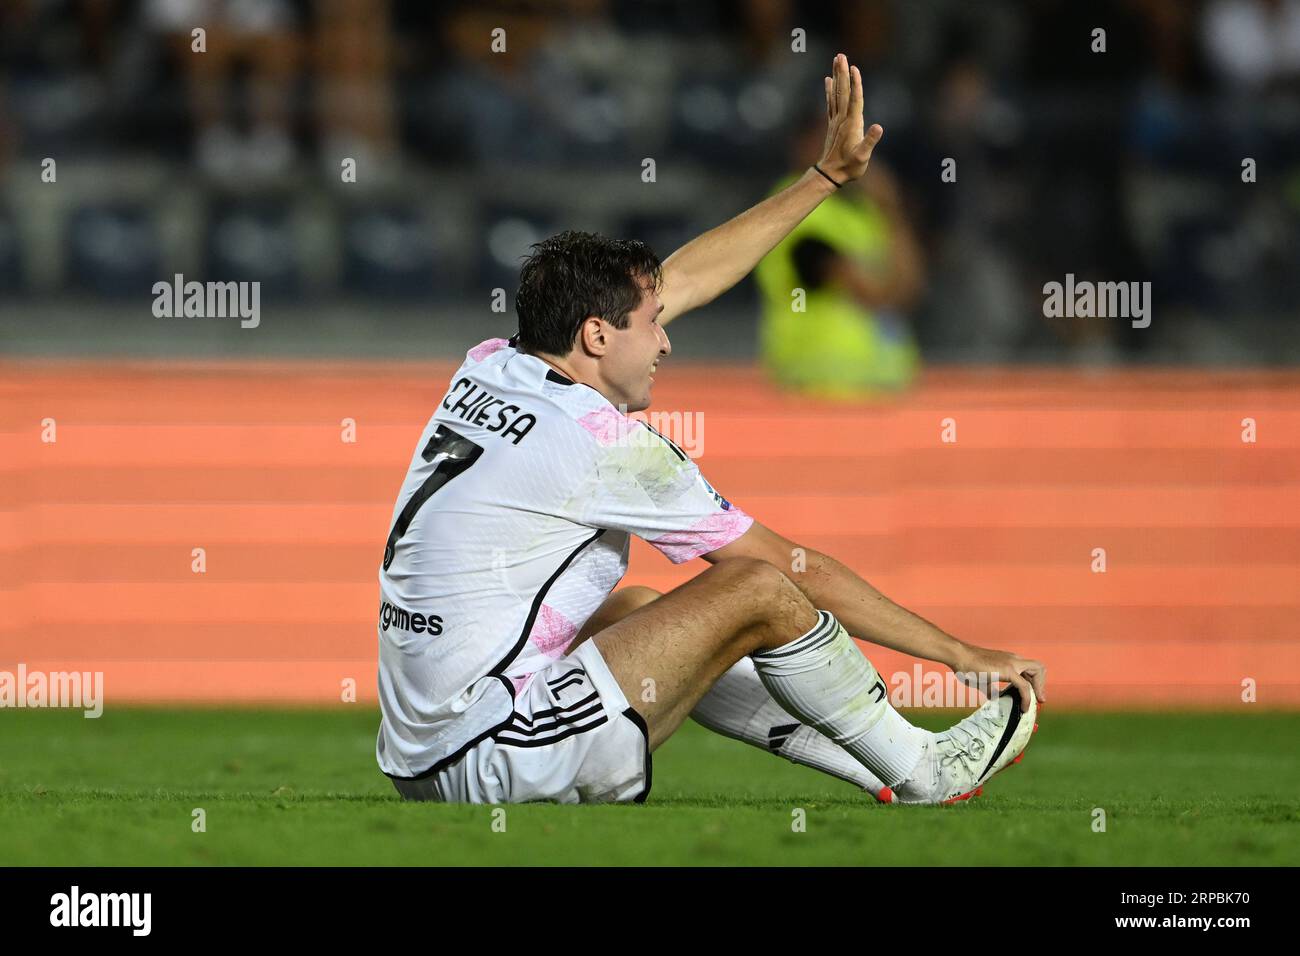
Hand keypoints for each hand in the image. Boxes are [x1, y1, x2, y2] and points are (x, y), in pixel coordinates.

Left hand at [818, 53, 883, 184]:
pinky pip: (830, 103)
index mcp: (852, 124)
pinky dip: (829, 90)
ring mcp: (836, 121)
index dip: (855, 84)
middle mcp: (842, 119)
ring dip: (836, 76)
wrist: (830, 175)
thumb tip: (879, 127)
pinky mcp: (832, 124)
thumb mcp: (863, 157)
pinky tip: (828, 80)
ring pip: (836, 94)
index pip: (855, 99)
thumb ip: (870, 142)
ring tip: (836, 60)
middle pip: (843, 91)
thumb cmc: (849, 167)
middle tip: (840, 55)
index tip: (854, 68)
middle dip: (842, 73)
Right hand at [947, 642, 1046, 713]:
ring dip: (1038, 688)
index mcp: (1008, 660)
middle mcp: (1013, 659)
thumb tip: (993, 697)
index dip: (1033, 682)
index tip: (1033, 694)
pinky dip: (1028, 698)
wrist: (958, 656)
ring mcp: (1011, 663)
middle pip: (1038, 667)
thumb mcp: (982, 679)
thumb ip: (990, 688)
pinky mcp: (1008, 670)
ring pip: (1037, 672)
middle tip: (1039, 699)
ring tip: (1035, 703)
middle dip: (1040, 684)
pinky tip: (1024, 707)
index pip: (1029, 669)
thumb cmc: (966, 665)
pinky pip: (1025, 686)